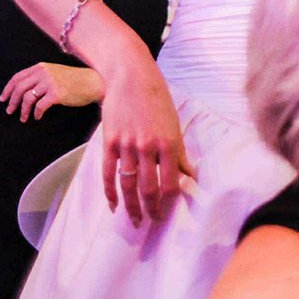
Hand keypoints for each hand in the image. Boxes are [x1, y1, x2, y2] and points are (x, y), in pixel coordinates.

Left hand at [1, 61, 103, 120]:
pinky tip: (37, 117)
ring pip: (28, 98)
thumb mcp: (54, 72)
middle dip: (12, 101)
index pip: (18, 77)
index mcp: (41, 67)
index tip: (3, 98)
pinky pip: (40, 106)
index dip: (8, 89)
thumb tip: (23, 91)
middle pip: (20, 88)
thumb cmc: (74, 80)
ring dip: (23, 110)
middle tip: (10, 111)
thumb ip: (40, 77)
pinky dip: (36, 113)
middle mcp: (44, 72)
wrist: (92, 82)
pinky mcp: (56, 94)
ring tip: (23, 118)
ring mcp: (50, 83)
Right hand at [96, 55, 193, 225]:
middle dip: (151, 209)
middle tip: (151, 223)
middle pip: (148, 188)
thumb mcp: (174, 124)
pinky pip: (108, 172)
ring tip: (134, 220)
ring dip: (131, 206)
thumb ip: (180, 153)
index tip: (167, 214)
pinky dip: (110, 191)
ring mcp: (127, 145)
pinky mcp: (110, 141)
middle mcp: (148, 146)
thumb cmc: (157, 99)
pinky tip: (113, 205)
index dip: (169, 202)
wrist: (131, 76)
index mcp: (168, 142)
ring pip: (128, 184)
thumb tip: (190, 176)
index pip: (170, 182)